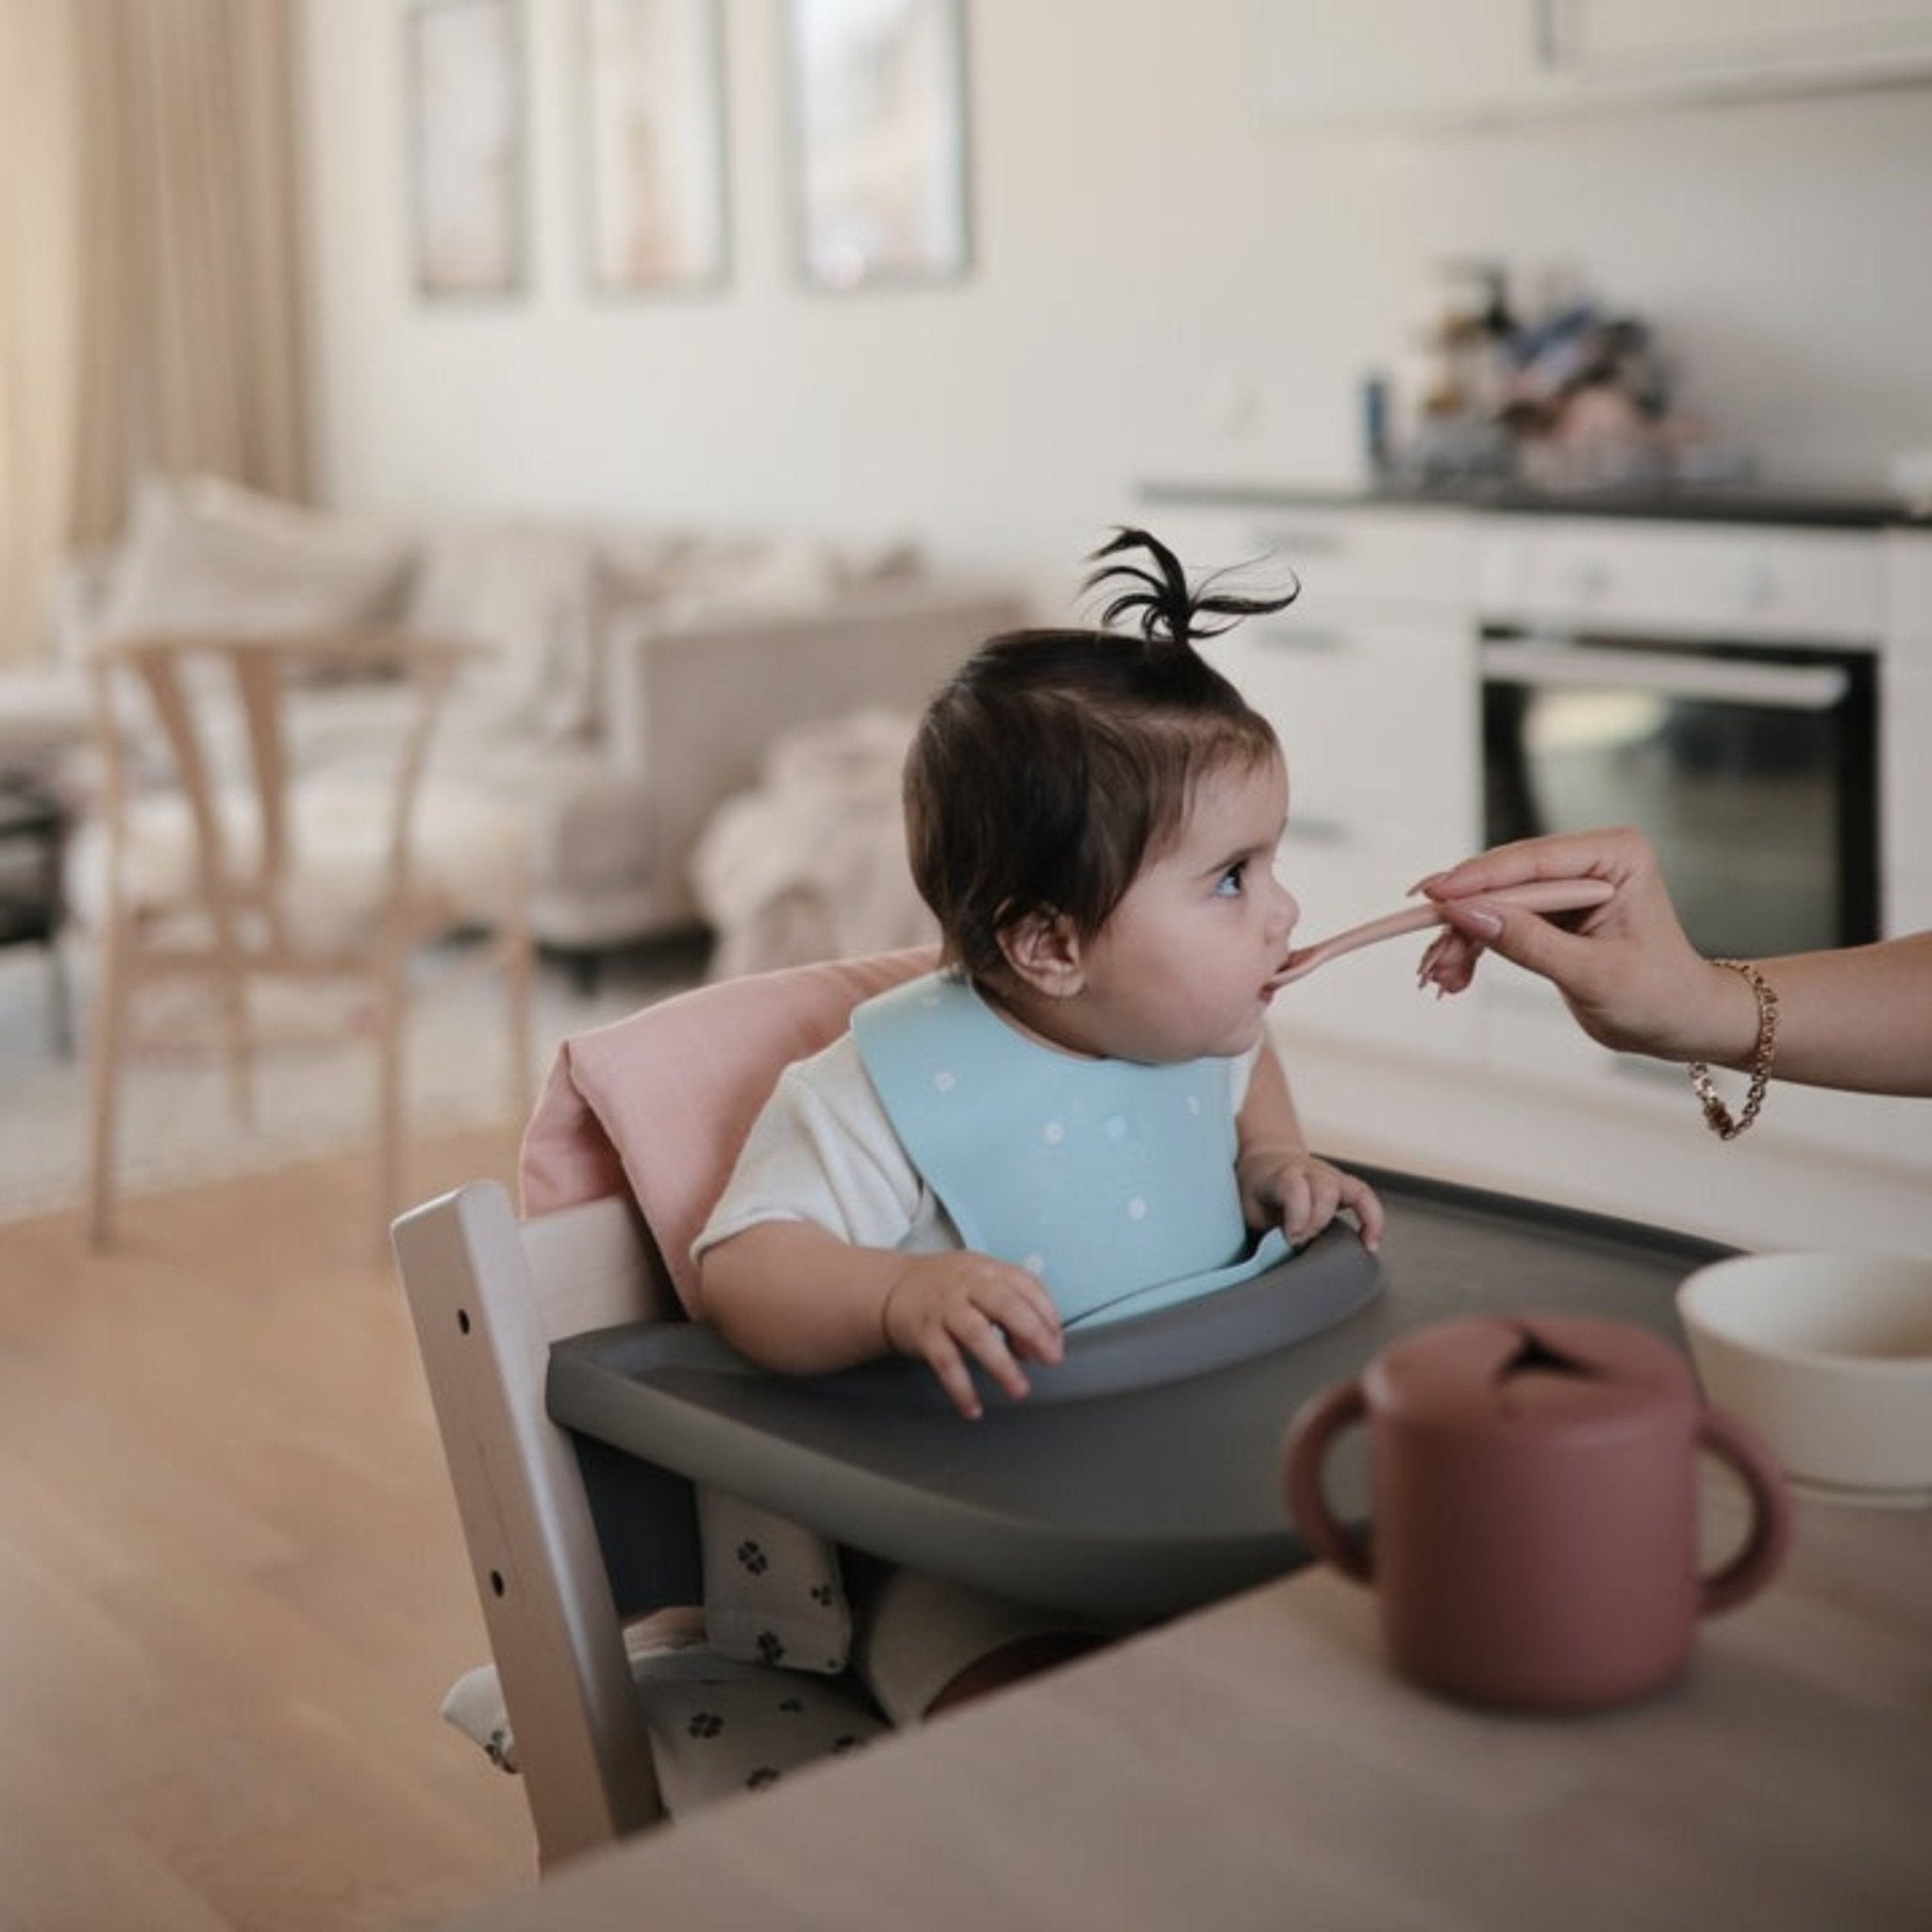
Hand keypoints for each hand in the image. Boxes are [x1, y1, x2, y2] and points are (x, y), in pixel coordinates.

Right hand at [880, 1252, 1064, 1419]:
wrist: (892, 1290)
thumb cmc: (947, 1289)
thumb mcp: (981, 1283)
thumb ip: (1011, 1307)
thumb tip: (1035, 1346)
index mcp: (987, 1270)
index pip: (1025, 1284)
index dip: (1046, 1312)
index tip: (1056, 1339)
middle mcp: (966, 1285)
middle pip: (1004, 1304)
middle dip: (1033, 1333)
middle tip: (1051, 1359)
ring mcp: (944, 1309)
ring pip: (977, 1334)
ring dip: (1001, 1364)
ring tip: (1018, 1389)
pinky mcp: (924, 1333)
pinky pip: (946, 1363)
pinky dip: (961, 1387)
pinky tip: (973, 1407)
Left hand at [1244, 1153, 1383, 1252]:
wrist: (1266, 1162)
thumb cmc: (1257, 1189)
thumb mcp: (1248, 1208)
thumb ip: (1264, 1228)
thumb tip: (1280, 1257)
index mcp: (1281, 1174)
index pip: (1295, 1188)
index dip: (1297, 1216)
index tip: (1290, 1239)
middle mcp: (1309, 1171)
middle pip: (1326, 1190)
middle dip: (1319, 1222)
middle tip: (1305, 1243)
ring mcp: (1330, 1175)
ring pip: (1354, 1190)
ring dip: (1357, 1220)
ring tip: (1360, 1247)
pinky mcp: (1343, 1185)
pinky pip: (1366, 1197)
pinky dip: (1374, 1219)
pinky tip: (1370, 1243)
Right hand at [1412, 827, 1753, 1063]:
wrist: (1678, 1022)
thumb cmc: (1658, 995)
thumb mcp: (1592, 973)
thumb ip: (1528, 941)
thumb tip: (1466, 913)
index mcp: (1615, 854)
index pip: (1532, 860)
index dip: (1477, 879)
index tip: (1430, 895)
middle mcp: (1588, 859)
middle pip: (1503, 880)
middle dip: (1463, 920)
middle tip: (1429, 959)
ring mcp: (1566, 884)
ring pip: (1492, 902)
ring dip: (1462, 941)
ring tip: (1441, 979)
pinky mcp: (1550, 911)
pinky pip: (1498, 922)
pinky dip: (1473, 949)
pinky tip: (1454, 977)